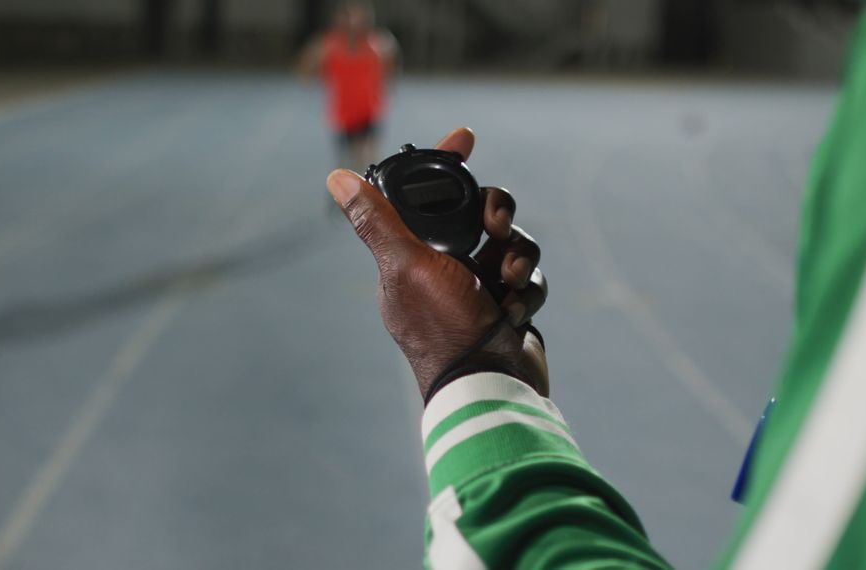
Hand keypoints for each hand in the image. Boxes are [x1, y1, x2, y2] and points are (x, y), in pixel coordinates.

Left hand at [326, 128, 548, 398]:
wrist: (490, 386)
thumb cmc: (443, 327)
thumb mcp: (405, 266)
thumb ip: (377, 220)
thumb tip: (336, 177)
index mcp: (414, 255)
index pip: (428, 196)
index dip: (448, 164)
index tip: (465, 138)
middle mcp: (446, 269)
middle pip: (481, 214)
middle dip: (498, 216)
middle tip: (496, 228)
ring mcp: (480, 288)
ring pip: (512, 244)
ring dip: (518, 257)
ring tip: (510, 282)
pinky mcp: (509, 306)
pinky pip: (529, 279)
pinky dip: (527, 291)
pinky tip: (514, 313)